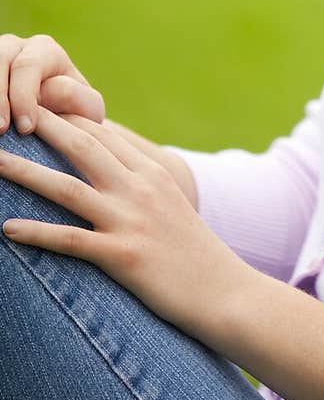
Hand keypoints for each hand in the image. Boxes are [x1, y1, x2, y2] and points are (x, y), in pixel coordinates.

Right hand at [0, 34, 105, 135]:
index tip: (26, 128)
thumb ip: (75, 97)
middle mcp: (15, 47)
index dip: (24, 97)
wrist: (62, 122)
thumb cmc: (76, 114)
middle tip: (1, 130)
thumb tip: (46, 91)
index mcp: (45, 50)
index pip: (28, 66)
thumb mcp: (86, 107)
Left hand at [0, 109, 248, 344]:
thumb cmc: (195, 254)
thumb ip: (142, 183)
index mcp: (152, 173)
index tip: (35, 106)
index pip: (103, 133)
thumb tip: (109, 170)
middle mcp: (140, 189)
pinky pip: (70, 241)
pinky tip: (6, 229)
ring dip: (25, 173)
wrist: (226, 293)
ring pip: (67, 188)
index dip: (66, 117)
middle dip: (41, 129)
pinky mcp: (123, 256)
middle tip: (8, 117)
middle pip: (81, 148)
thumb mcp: (172, 206)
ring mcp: (131, 221)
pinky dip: (36, 233)